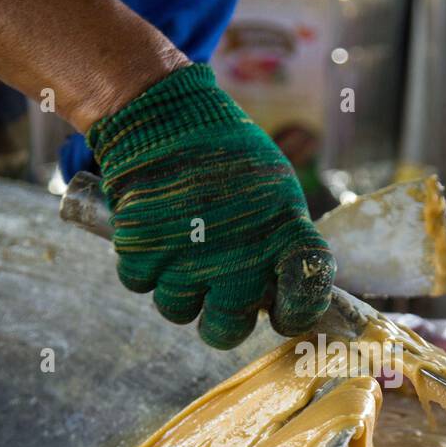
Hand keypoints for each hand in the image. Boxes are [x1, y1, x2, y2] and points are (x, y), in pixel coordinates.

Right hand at [87, 65, 335, 348]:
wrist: (163, 117)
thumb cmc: (225, 153)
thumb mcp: (274, 189)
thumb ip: (281, 241)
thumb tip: (280, 289)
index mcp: (282, 235)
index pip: (305, 299)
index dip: (296, 315)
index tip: (282, 313)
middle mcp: (238, 258)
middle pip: (229, 329)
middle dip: (221, 321)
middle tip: (216, 296)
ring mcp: (186, 260)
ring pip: (178, 310)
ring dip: (176, 288)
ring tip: (180, 250)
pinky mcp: (141, 252)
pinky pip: (140, 283)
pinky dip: (142, 264)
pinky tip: (154, 233)